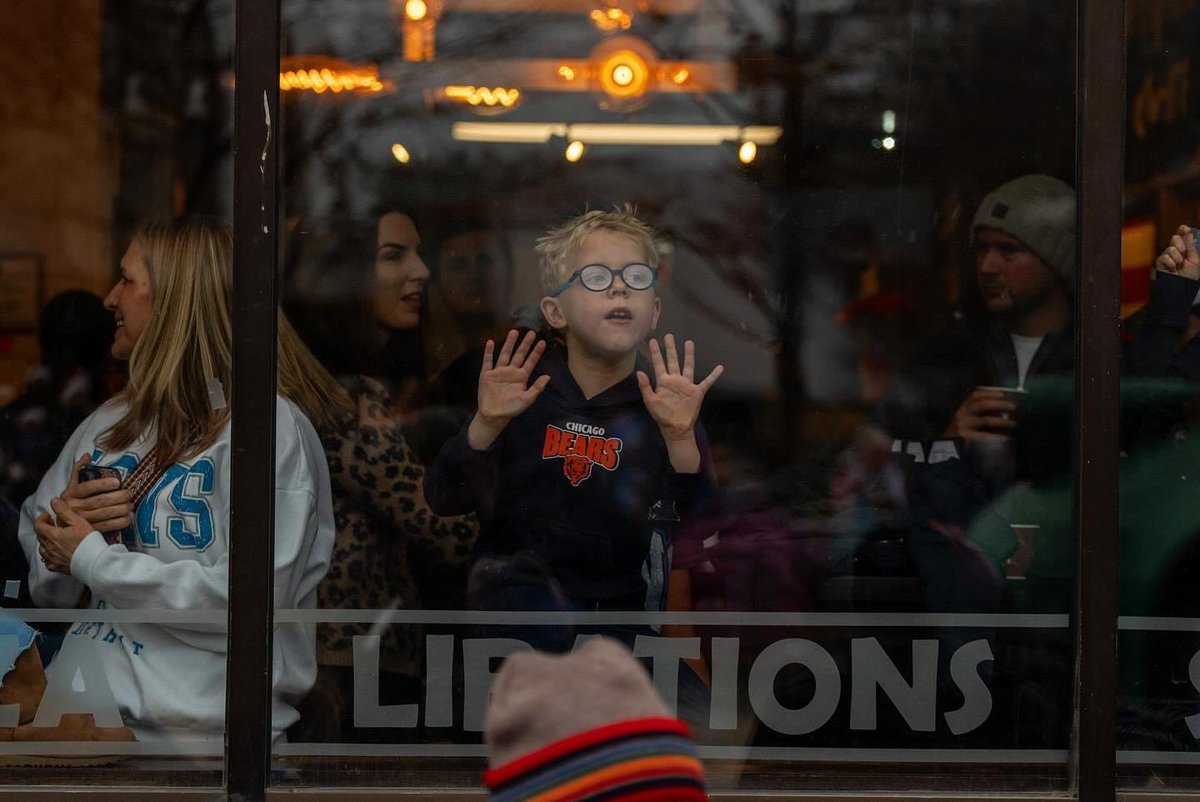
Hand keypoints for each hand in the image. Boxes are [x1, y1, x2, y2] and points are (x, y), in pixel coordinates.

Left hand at [35, 498, 97, 574]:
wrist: (93, 561)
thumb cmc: (87, 541)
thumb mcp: (78, 522)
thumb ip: (64, 511)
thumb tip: (54, 501)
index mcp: (52, 535)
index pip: (38, 525)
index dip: (41, 518)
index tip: (48, 516)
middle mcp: (49, 547)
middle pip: (40, 536)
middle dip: (45, 528)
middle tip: (54, 525)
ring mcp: (52, 558)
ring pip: (42, 548)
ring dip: (47, 542)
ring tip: (56, 539)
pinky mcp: (57, 567)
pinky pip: (47, 561)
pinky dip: (50, 555)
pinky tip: (57, 553)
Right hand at [60, 453, 131, 533]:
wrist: (64, 523)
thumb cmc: (72, 500)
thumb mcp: (72, 485)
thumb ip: (78, 470)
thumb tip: (87, 455)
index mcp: (70, 494)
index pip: (86, 487)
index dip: (102, 484)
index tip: (117, 481)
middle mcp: (74, 507)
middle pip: (98, 501)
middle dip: (117, 497)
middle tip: (129, 493)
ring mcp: (81, 520)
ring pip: (104, 514)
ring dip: (120, 509)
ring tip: (131, 505)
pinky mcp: (88, 530)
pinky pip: (106, 526)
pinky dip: (119, 522)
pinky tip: (129, 517)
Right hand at [469, 330, 550, 449]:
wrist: (494, 416)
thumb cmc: (511, 409)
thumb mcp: (527, 399)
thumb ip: (537, 388)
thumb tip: (548, 376)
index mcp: (521, 377)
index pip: (530, 362)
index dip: (536, 352)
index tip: (542, 342)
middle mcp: (511, 372)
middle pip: (519, 354)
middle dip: (525, 344)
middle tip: (531, 332)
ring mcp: (499, 372)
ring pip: (505, 354)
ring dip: (509, 343)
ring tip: (513, 332)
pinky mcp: (487, 375)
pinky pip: (488, 361)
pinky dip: (489, 352)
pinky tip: (490, 342)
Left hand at [637, 334, 723, 438]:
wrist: (676, 428)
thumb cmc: (662, 415)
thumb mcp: (650, 401)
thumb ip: (645, 386)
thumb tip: (639, 371)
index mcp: (663, 381)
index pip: (659, 363)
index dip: (655, 352)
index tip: (653, 340)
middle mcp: (675, 380)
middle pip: (673, 360)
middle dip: (671, 348)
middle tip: (669, 335)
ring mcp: (687, 385)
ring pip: (688, 366)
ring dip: (689, 355)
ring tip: (689, 342)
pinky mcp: (697, 392)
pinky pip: (707, 381)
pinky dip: (714, 375)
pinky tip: (720, 367)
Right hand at [942, 389, 1016, 442]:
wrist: (947, 448)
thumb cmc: (962, 432)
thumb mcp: (967, 419)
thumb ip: (980, 413)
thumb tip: (1002, 410)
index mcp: (963, 408)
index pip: (975, 396)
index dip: (989, 393)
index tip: (1002, 394)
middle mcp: (962, 415)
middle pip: (982, 405)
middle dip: (999, 404)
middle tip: (1013, 407)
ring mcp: (963, 426)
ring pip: (985, 420)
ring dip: (1002, 421)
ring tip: (1013, 423)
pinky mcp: (966, 437)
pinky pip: (985, 436)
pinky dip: (997, 436)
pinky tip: (1006, 438)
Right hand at [1155, 225, 1199, 280]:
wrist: (1182, 286)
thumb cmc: (1189, 275)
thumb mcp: (1194, 259)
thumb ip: (1190, 246)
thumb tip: (1188, 232)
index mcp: (1184, 249)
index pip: (1181, 236)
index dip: (1182, 230)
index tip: (1184, 228)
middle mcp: (1174, 250)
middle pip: (1175, 238)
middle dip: (1182, 247)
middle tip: (1184, 257)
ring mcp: (1166, 256)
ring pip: (1170, 249)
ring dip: (1178, 259)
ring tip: (1178, 266)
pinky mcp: (1159, 262)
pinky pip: (1165, 257)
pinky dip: (1171, 264)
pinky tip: (1173, 269)